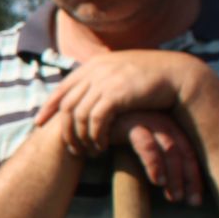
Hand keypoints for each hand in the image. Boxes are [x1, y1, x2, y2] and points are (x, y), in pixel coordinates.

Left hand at [34, 51, 202, 156]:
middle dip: (63, 129)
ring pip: (78, 115)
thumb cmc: (151, 79)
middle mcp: (94, 71)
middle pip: (66, 105)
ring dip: (80, 137)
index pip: (61, 89)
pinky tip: (102, 146)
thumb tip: (87, 95)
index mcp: (92, 66)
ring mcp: (104, 82)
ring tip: (88, 152)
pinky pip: (95, 120)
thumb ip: (102, 81)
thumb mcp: (121, 75)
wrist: (179, 75)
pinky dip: (95, 136)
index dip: (48, 107)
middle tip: (70, 149)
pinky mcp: (116, 94)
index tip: (39, 123)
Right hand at [110, 111, 204, 205]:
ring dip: (175, 175)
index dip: (194, 177)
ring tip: (175, 197)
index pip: (188, 152)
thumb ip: (155, 157)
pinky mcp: (130, 122)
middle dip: (189, 179)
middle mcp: (161, 119)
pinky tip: (157, 181)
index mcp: (167, 124)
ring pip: (170, 149)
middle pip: (183, 151)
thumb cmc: (111, 137)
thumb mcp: (138, 145)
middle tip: (191, 203)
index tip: (195, 201)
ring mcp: (147, 118)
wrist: (83, 124)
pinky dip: (155, 164)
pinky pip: (147, 145)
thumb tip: (172, 183)